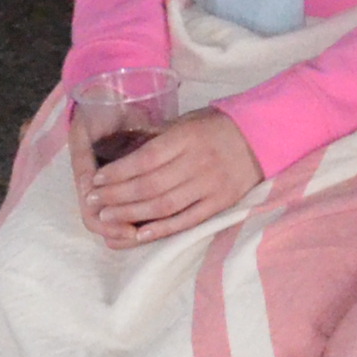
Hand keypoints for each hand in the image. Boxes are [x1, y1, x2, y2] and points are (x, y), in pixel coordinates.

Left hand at [82, 108, 263, 244]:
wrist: (262, 136)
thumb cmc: (216, 126)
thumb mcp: (187, 122)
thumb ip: (159, 139)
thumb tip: (121, 156)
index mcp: (187, 138)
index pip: (146, 159)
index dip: (119, 172)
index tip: (98, 180)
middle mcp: (198, 162)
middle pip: (150, 185)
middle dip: (117, 196)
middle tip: (93, 203)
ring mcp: (211, 185)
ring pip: (165, 205)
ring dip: (132, 214)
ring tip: (108, 218)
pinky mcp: (221, 203)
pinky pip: (188, 220)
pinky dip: (163, 228)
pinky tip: (140, 233)